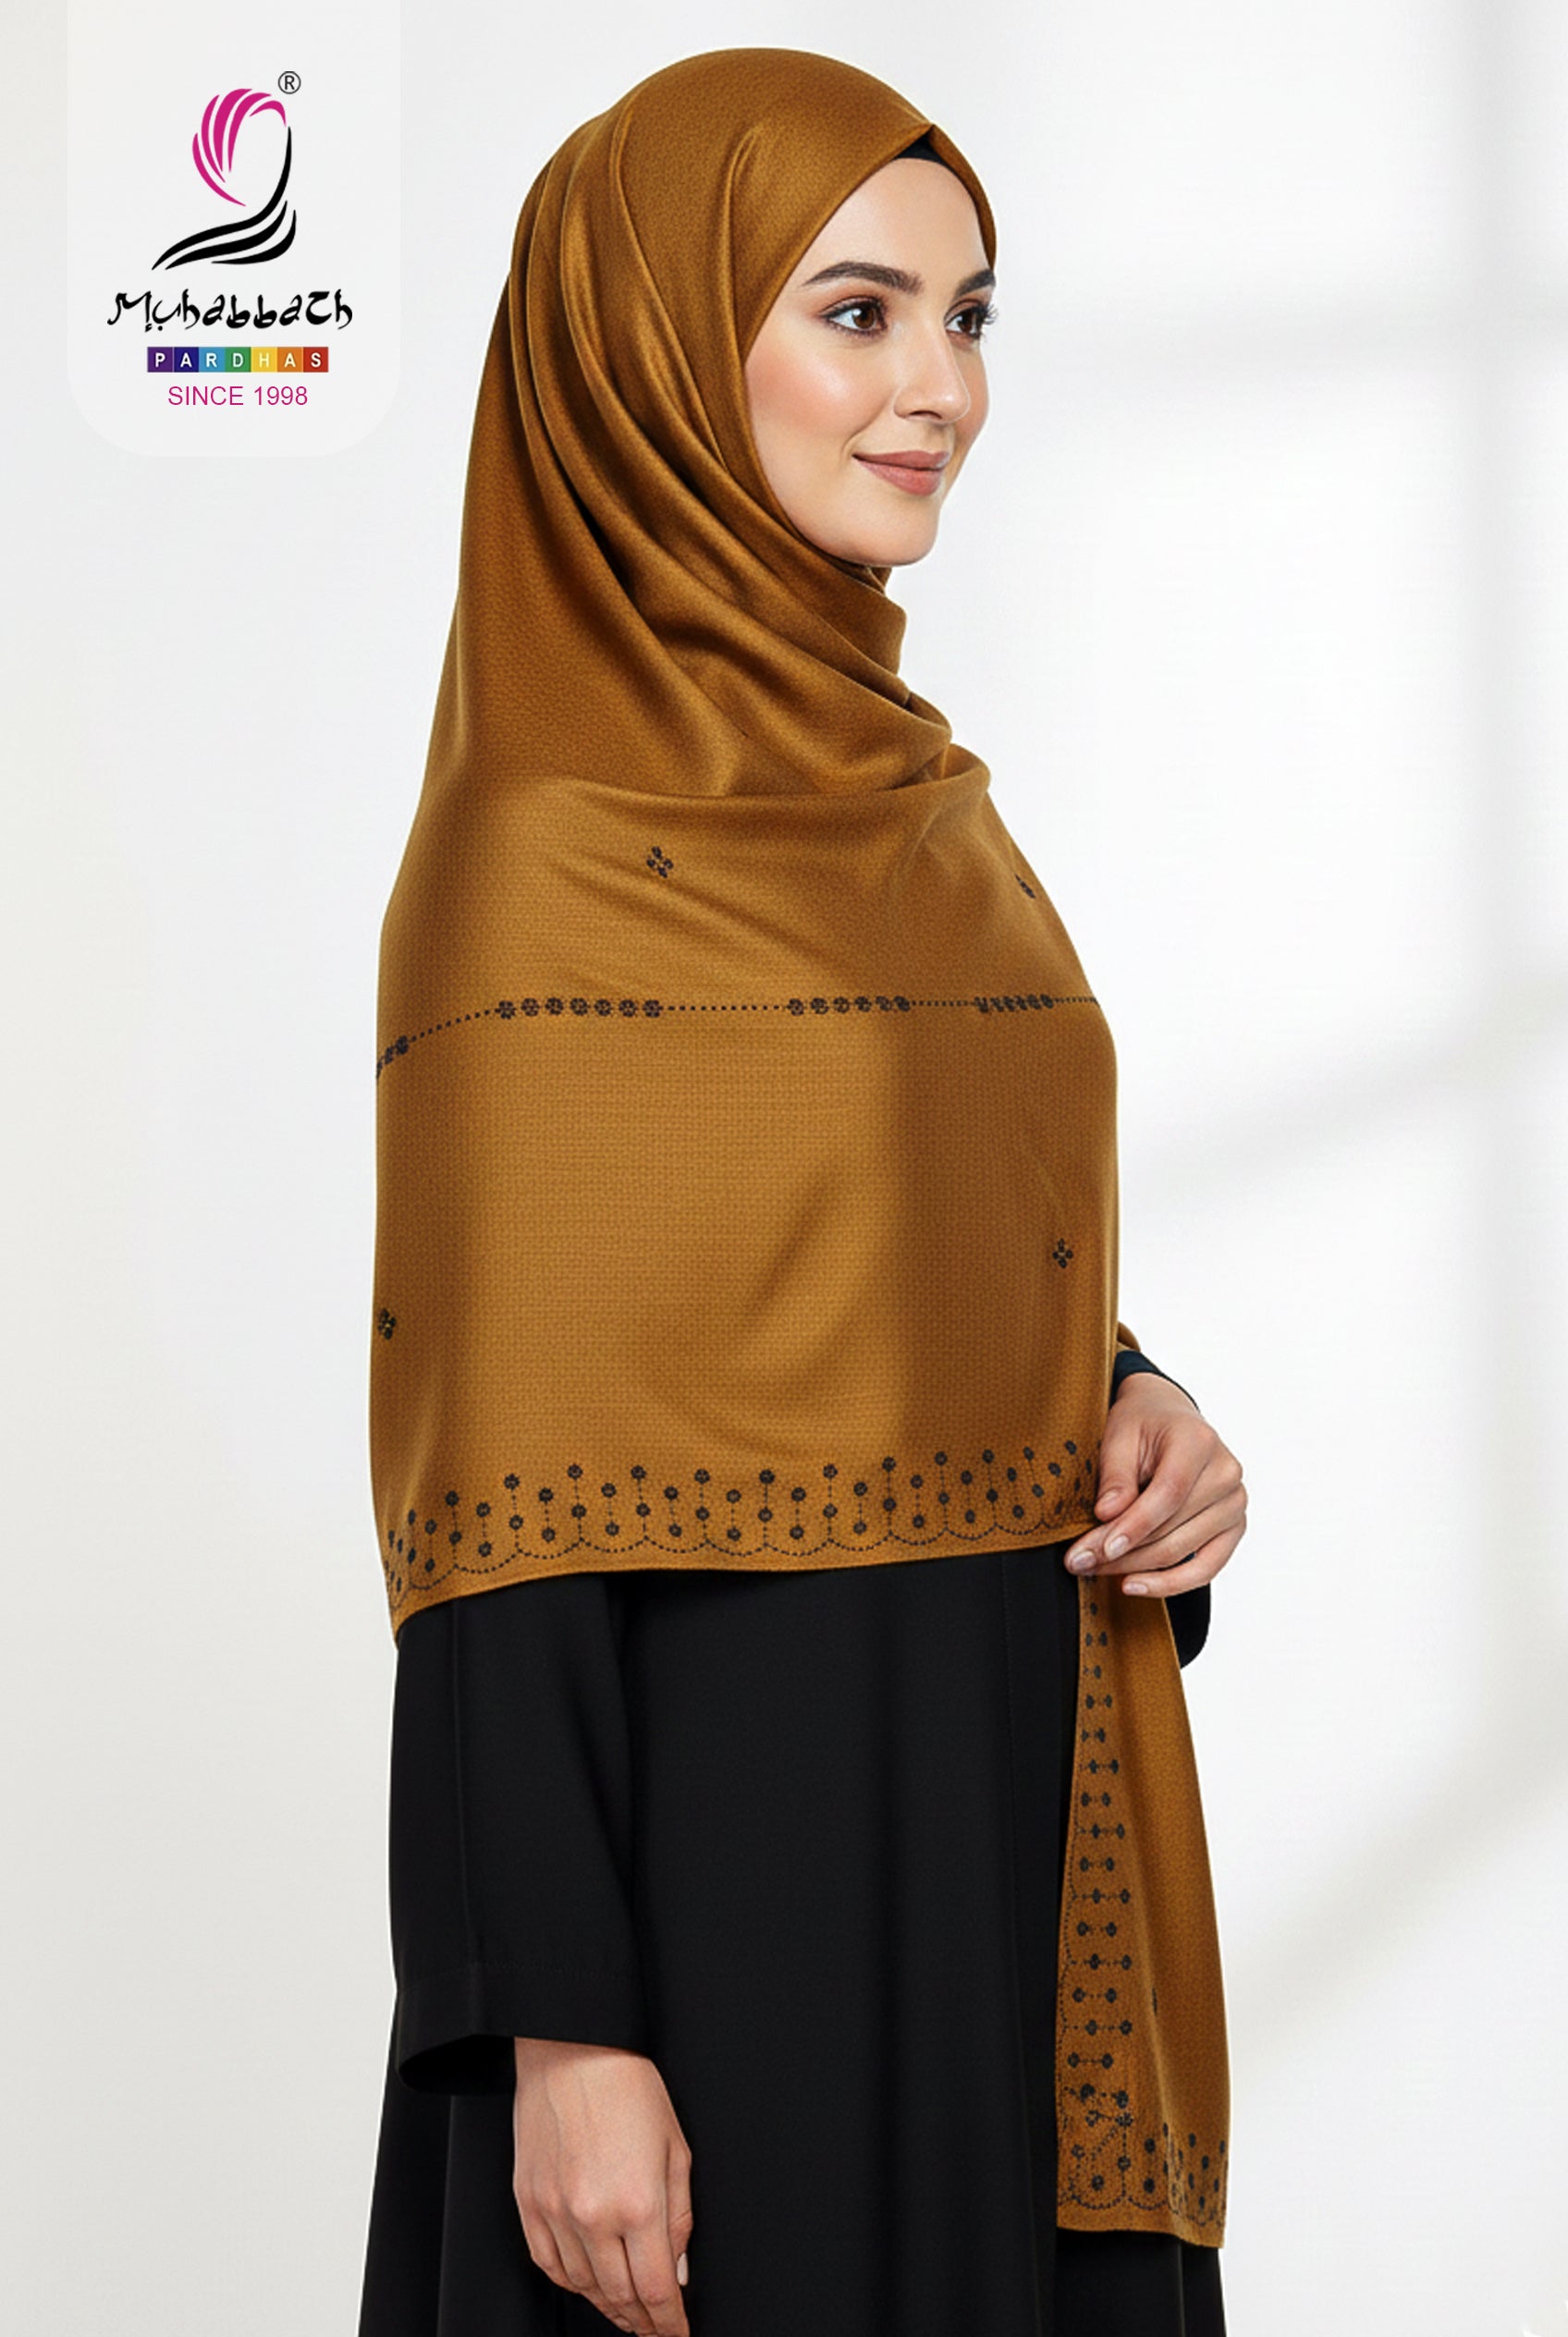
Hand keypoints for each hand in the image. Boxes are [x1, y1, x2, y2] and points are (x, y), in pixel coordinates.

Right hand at [512, 2037, 693, 2335]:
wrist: (572, 2049)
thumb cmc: (629, 2086)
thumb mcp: (676, 2147)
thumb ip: (680, 2217)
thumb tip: (678, 2271)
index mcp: (638, 2202)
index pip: (655, 2290)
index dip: (669, 2322)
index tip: (678, 2333)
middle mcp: (593, 2215)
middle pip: (620, 2296)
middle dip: (642, 2321)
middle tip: (655, 2327)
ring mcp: (554, 2212)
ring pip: (583, 2286)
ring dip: (608, 2306)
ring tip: (625, 2312)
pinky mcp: (528, 2203)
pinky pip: (548, 2264)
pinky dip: (571, 2282)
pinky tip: (587, 2283)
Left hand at [1060, 1370, 1246, 1597]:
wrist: (1169, 1417)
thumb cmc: (1143, 1423)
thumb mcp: (1119, 1435)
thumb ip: (1116, 1476)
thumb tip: (1108, 1515)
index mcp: (1199, 1442)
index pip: (1169, 1493)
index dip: (1134, 1526)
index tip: (1100, 1548)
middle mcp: (1226, 1473)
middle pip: (1173, 1529)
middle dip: (1121, 1553)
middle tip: (1079, 1562)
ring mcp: (1234, 1503)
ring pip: (1183, 1553)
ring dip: (1136, 1569)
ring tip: (1095, 1570)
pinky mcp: (1232, 1528)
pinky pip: (1207, 1568)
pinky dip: (1170, 1583)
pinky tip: (1135, 1584)